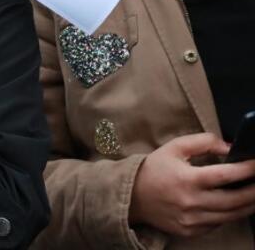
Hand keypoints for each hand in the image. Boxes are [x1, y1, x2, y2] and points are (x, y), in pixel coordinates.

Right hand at [129, 133, 254, 236]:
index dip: (247, 169)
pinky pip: (218, 224)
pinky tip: (232, 205)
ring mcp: (192, 220)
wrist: (131, 195)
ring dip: (247, 204)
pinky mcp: (191, 231)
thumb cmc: (154, 168)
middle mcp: (191, 202)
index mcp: (187, 179)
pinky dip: (228, 214)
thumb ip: (203, 142)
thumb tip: (230, 147)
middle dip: (254, 190)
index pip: (226, 175)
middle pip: (235, 200)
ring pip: (231, 215)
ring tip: (254, 194)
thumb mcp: (175, 147)